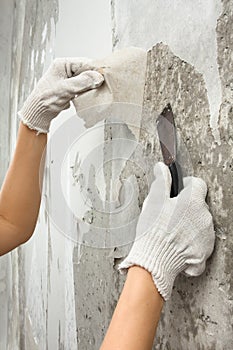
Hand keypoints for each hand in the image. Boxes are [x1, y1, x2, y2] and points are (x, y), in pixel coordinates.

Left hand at [18, 58, 103, 133]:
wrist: (39, 113)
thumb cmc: (45, 100)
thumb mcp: (65, 89)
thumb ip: (82, 82)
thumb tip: (97, 77)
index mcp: (62, 64)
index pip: (84, 63)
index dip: (94, 70)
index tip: (102, 78)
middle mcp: (65, 70)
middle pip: (86, 71)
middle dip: (93, 79)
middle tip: (99, 86)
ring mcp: (68, 79)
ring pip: (85, 80)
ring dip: (90, 86)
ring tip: (93, 92)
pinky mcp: (70, 88)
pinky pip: (82, 87)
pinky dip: (86, 92)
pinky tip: (88, 96)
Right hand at [119, 162, 214, 300]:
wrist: (154, 260)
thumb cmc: (152, 230)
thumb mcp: (154, 201)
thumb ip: (161, 181)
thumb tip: (162, 167)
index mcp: (193, 201)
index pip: (197, 184)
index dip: (186, 185)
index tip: (177, 192)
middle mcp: (204, 217)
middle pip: (199, 205)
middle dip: (187, 207)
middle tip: (170, 214)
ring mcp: (206, 236)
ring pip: (200, 224)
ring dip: (190, 225)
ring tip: (172, 231)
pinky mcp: (205, 252)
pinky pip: (200, 243)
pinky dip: (192, 243)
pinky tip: (177, 244)